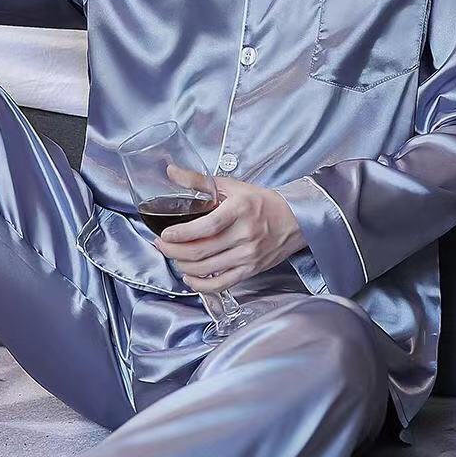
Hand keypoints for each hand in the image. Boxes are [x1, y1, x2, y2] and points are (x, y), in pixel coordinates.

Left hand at [153, 164, 307, 292]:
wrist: (294, 220)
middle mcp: (244, 234)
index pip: (207, 226)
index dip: (183, 234)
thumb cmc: (261, 202)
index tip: (165, 234)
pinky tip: (190, 277)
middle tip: (161, 244)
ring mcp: (248, 255)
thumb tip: (172, 172)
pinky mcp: (251, 270)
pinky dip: (201, 284)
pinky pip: (221, 284)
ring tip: (173, 256)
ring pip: (208, 269)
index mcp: (239, 210)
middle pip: (202, 251)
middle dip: (174, 250)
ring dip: (183, 266)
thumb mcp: (232, 186)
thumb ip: (199, 180)